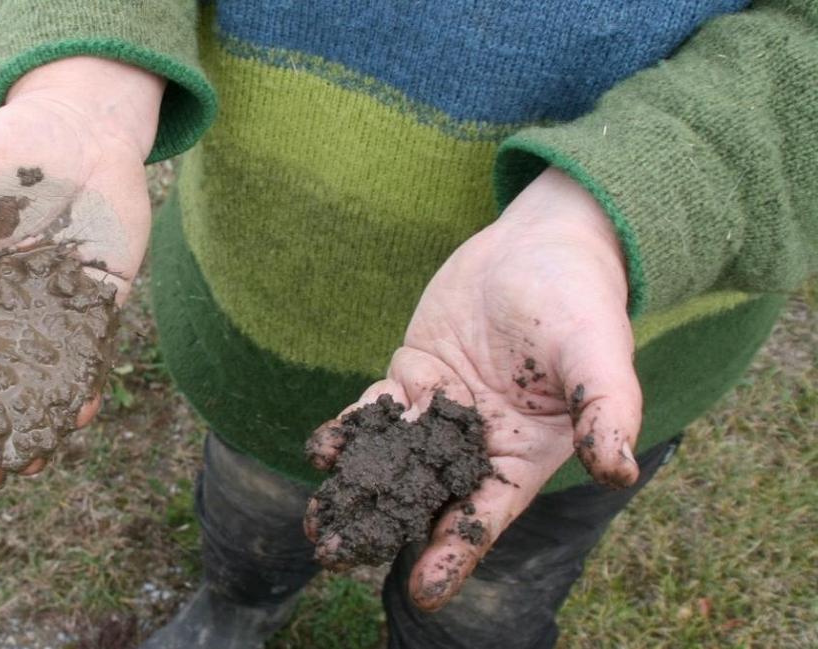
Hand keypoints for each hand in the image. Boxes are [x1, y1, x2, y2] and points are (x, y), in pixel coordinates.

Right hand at [0, 57, 164, 487]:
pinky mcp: (104, 291)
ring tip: (38, 461)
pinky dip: (89, 376)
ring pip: (49, 371)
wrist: (78, 128)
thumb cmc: (4, 146)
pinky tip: (82, 410)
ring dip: (42, 415)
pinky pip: (96, 342)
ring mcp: (60, 300)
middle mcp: (12, 302)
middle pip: (1, 376)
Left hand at [305, 168, 642, 609]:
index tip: (421, 590)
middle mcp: (479, 442)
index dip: (455, 554)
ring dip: (356, 486)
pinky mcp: (416, 375)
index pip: (485, 515)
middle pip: (428, 497)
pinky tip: (325, 446)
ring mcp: (443, 410)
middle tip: (335, 552)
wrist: (542, 244)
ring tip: (316, 516)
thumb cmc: (580, 300)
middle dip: (385, 527)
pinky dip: (352, 430)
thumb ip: (606, 411)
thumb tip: (619, 472)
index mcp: (524, 454)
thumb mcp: (599, 355)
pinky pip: (379, 410)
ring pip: (394, 458)